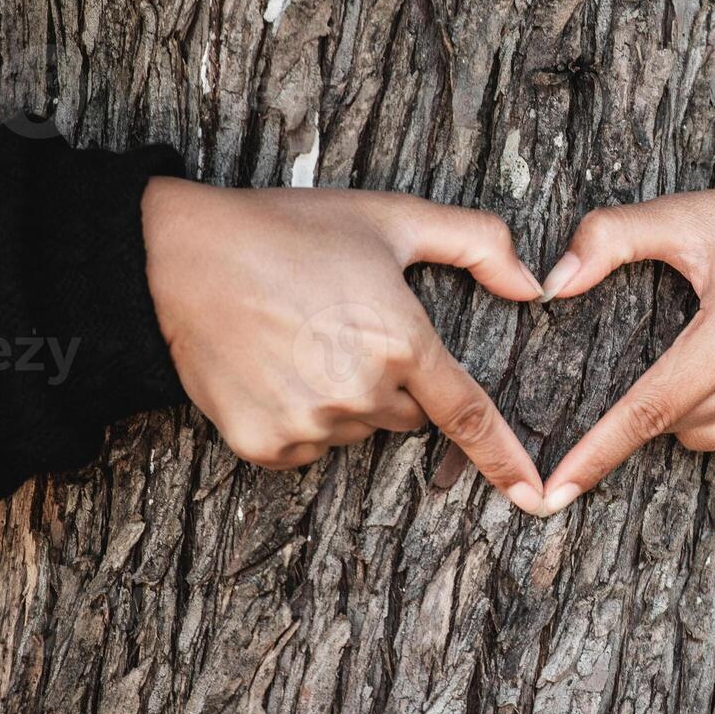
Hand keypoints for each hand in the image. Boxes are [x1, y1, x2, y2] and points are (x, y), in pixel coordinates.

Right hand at [142, 178, 551, 512]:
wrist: (179, 257)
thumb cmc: (290, 232)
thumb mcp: (392, 218)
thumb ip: (477, 243)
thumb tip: (535, 284)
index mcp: (402, 344)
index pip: (468, 415)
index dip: (504, 458)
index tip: (534, 495)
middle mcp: (361, 394)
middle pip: (405, 414)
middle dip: (391, 382)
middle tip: (342, 328)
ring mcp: (309, 424)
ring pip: (355, 430)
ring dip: (344, 400)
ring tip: (299, 340)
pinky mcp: (264, 445)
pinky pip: (307, 448)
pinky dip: (299, 418)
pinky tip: (272, 369)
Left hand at [535, 160, 714, 510]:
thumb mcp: (692, 215)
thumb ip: (612, 237)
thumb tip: (550, 285)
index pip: (651, 408)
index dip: (598, 450)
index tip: (555, 492)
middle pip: (679, 426)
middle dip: (662, 397)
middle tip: (688, 340)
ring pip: (712, 441)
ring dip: (698, 412)